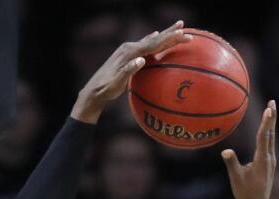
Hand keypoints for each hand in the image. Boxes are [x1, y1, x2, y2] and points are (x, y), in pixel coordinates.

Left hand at [71, 21, 192, 123]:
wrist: (93, 91)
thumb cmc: (106, 89)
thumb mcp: (117, 83)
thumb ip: (128, 71)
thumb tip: (141, 60)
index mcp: (129, 53)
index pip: (153, 44)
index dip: (168, 39)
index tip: (182, 35)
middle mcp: (129, 48)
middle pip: (154, 39)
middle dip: (170, 34)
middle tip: (185, 27)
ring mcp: (127, 51)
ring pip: (150, 40)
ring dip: (164, 34)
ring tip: (176, 27)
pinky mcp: (126, 55)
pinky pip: (143, 45)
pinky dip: (152, 40)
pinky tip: (155, 35)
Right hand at [221, 100, 276, 198]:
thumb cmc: (245, 192)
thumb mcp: (236, 177)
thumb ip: (232, 163)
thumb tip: (226, 151)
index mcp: (262, 159)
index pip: (264, 137)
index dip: (266, 122)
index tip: (269, 109)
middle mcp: (269, 158)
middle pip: (270, 133)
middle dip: (271, 117)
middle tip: (272, 102)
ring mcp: (271, 161)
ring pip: (271, 138)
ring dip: (270, 124)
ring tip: (271, 111)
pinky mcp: (269, 164)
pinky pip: (269, 144)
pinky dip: (268, 133)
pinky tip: (267, 130)